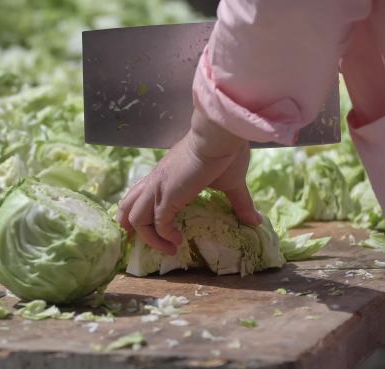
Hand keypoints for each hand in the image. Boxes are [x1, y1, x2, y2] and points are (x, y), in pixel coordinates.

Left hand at [116, 109, 262, 254]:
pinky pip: (157, 223)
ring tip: (167, 247)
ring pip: (135, 218)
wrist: (220, 136)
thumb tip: (256, 221)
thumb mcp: (231, 183)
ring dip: (148, 237)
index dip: (137, 210)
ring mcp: (158, 189)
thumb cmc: (224, 153)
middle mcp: (155, 182)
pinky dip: (164, 236)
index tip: (144, 227)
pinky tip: (178, 241)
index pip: (140, 193)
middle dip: (127, 225)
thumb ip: (240, 203)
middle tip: (138, 241)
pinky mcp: (166, 196)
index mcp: (164, 176)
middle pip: (128, 205)